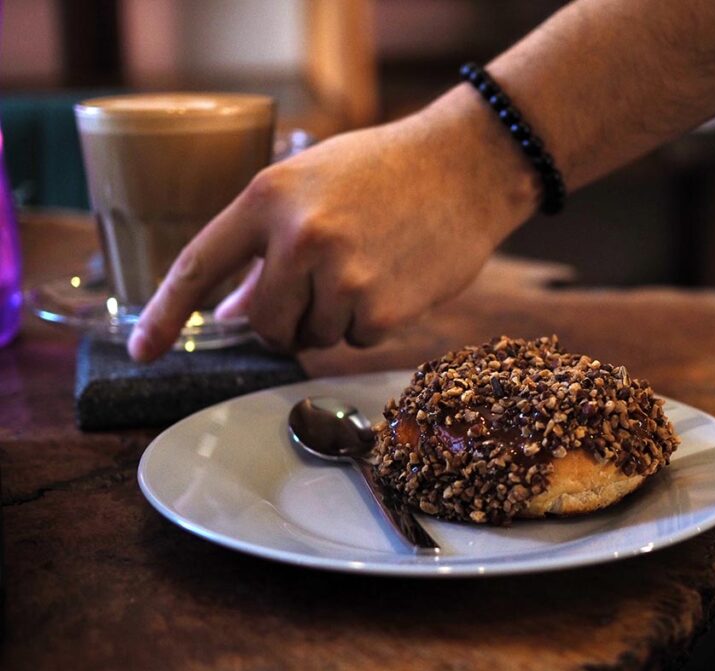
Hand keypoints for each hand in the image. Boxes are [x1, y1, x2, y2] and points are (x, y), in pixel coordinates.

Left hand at [127, 88, 537, 360]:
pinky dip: (371, 321)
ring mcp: (341, 277)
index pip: (199, 265)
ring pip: (312, 336)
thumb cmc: (384, 171)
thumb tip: (232, 314)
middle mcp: (298, 238)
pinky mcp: (381, 310)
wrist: (466, 167)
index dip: (165, 314)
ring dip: (333, 318)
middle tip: (318, 292)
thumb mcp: (312, 186)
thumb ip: (264, 246)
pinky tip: (395, 278)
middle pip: (262, 322)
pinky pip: (356, 340)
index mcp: (268, 197)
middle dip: (283, 320)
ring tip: (369, 268)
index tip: (142, 351)